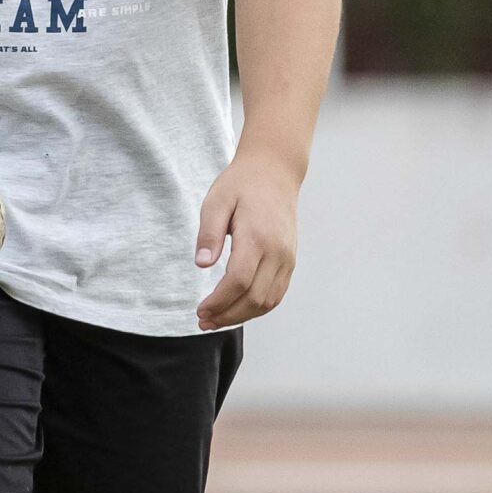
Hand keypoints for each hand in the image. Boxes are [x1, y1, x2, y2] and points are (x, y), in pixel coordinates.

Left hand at [193, 150, 301, 330]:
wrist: (275, 171)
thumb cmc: (241, 184)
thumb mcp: (216, 201)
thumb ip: (209, 234)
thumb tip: (202, 265)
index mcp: (257, 236)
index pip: (238, 281)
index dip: (219, 302)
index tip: (200, 310)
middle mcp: (277, 251)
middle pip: (254, 298)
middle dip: (227, 315)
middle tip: (203, 321)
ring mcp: (287, 257)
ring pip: (268, 301)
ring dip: (243, 316)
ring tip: (217, 319)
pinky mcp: (290, 260)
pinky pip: (277, 293)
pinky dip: (257, 307)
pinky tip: (238, 308)